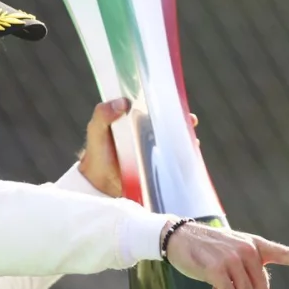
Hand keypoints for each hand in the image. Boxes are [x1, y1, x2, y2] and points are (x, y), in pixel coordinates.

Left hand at [78, 97, 199, 197]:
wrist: (98, 186)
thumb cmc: (97, 155)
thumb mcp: (96, 131)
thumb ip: (103, 115)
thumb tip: (123, 102)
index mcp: (136, 123)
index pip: (155, 110)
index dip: (168, 105)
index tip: (176, 102)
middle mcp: (149, 136)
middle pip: (171, 125)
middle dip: (183, 122)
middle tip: (190, 120)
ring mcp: (155, 154)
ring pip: (176, 143)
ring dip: (186, 140)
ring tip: (192, 140)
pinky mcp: (159, 171)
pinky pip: (175, 163)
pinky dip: (184, 160)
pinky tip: (189, 158)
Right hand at [163, 222, 288, 288]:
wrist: (180, 236)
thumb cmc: (207, 247)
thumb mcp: (233, 248)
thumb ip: (250, 263)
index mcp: (255, 244)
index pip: (282, 252)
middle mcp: (248, 250)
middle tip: (229, 282)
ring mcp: (233, 259)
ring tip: (218, 279)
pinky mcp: (217, 269)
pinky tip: (212, 285)